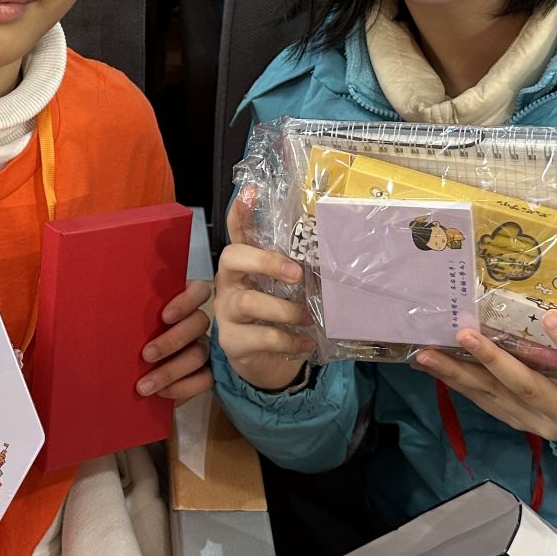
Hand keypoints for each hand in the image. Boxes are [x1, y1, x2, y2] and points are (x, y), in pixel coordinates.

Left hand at [137, 279, 213, 403]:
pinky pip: (204, 379)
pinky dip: (182, 387)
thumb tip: (110, 309)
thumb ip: (130, 313)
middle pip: (199, 323)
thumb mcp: (128, 323)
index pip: (199, 290)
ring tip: (144, 385)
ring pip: (199, 353)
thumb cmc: (127, 339)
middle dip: (172, 340)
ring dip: (171, 370)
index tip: (164, 317)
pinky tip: (161, 392)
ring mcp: (204, 347)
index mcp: (181, 302)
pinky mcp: (206, 373)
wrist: (129, 374)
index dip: (186, 301)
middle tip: (145, 355)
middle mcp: (196, 323)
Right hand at [215, 187, 315, 390]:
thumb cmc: (276, 318)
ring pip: (248, 301)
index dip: (240, 213)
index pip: (236, 233)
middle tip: (297, 273)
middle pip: (231, 258)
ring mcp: (226, 312)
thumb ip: (294, 272)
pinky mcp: (232, 342)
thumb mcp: (283, 292)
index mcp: (242, 266)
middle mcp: (227, 284)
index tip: (250, 191)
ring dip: (284, 309)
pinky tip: (305, 342)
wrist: (263, 364)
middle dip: (265, 261)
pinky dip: (289, 340)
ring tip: (307, 317)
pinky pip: (262, 337)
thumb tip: (330, 252)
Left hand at [415, 313, 556, 445]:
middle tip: (463, 333)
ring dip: (459, 374)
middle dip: (493, 360)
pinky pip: (486, 403)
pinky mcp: (519, 426)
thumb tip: (548, 309)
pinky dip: (459, 384)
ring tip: (427, 356)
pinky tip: (436, 370)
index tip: (551, 316)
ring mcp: (539, 425)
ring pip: (496, 397)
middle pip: (528, 387)